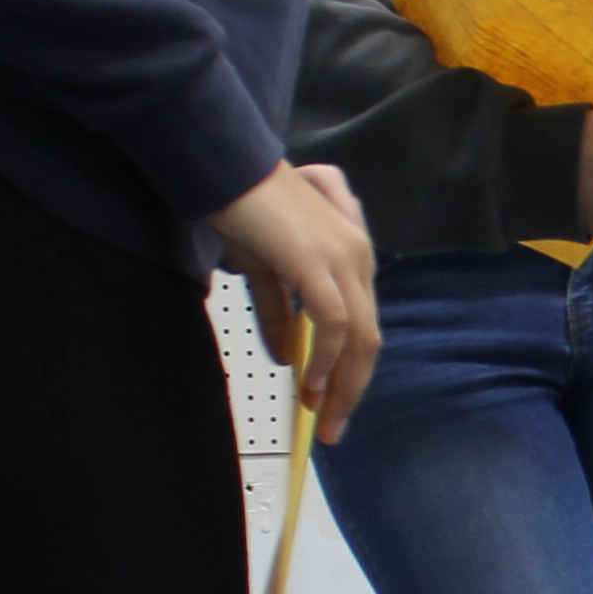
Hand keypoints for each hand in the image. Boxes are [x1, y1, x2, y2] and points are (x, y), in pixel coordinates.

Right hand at [210, 160, 376, 445]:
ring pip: (358, 337)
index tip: (330, 407)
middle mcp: (359, 256)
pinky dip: (324, 358)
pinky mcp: (319, 261)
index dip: (348, 371)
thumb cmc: (244, 211)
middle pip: (368, 338)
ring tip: (320, 414)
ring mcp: (344, 257)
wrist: (224, 166)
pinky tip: (308, 381)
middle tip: (332, 427)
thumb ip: (280, 313)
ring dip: (340, 383)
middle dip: (350, 388)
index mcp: (351, 256)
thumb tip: (288, 358)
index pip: (361, 326)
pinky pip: (333, 323)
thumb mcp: (263, 271)